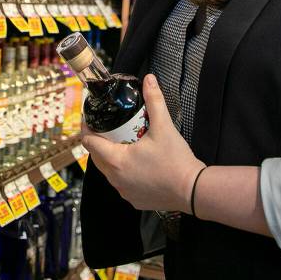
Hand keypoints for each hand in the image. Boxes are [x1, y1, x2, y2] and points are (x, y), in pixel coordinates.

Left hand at [82, 74, 205, 212]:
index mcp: (117, 161)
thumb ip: (154, 101)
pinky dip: (123, 172)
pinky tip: (135, 163)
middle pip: (96, 157)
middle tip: (107, 127)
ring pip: (108, 171)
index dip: (86, 128)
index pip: (89, 143)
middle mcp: (116, 179)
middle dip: (99, 141)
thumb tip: (149, 80)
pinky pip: (121, 183)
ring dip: (110, 157)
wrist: (193, 190)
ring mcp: (124, 191)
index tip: (90, 118)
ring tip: (122, 142)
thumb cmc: (176, 161)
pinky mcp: (134, 199)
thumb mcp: (164, 127)